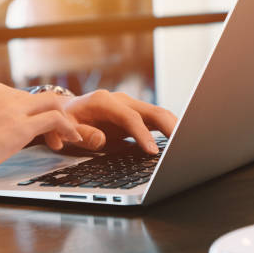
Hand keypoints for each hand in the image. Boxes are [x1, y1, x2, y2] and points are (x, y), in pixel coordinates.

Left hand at [43, 90, 177, 154]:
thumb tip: (101, 139)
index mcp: (103, 101)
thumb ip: (82, 135)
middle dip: (170, 126)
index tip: (153, 152)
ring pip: (158, 114)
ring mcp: (130, 106)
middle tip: (183, 144)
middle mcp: (120, 100)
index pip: (130, 117)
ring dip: (174, 127)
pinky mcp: (136, 115)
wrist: (65, 111)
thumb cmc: (65, 121)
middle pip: (152, 110)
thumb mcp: (65, 129)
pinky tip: (179, 141)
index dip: (142, 134)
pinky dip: (169, 130)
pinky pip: (156, 121)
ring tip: (188, 143)